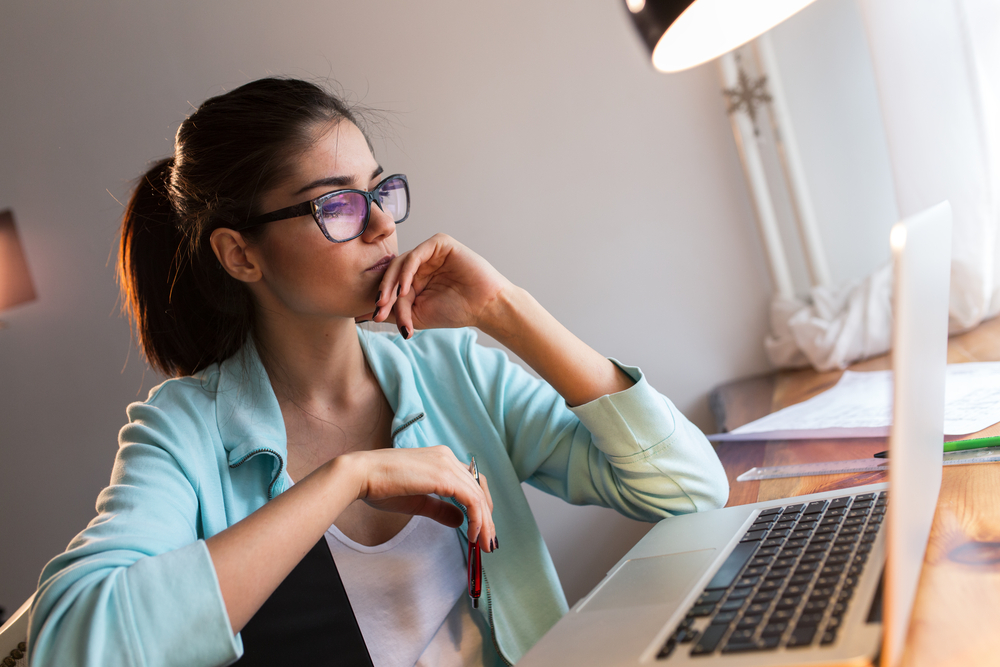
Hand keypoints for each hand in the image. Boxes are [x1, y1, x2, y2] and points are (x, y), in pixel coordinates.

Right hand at [343, 445, 496, 549]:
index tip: (482, 530)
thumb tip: (460, 520)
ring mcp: (446, 464)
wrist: (361, 475)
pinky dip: (477, 519)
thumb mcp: (418, 501)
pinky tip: (473, 535)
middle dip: (487, 518)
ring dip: (485, 522)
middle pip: (480, 488)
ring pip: (478, 495)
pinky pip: (471, 499)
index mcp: (441, 460)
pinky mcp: (443, 475)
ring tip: (484, 545)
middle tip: (488, 543)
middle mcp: (447, 457)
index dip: (481, 506)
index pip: (472, 482)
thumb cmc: (381, 487)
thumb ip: (440, 509)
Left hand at [361, 234, 511, 335]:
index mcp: (415, 277)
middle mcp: (420, 262)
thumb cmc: (455, 311)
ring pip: (400, 263)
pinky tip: (405, 288)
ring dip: (392, 284)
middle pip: (391, 272)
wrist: (484, 307)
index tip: (375, 317)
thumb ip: (393, 311)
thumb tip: (360, 314)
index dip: (382, 300)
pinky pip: (415, 255)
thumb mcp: (417, 314)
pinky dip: (406, 272)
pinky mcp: (440, 243)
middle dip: (384, 292)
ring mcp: (430, 252)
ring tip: (390, 302)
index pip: (390, 284)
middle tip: (379, 309)